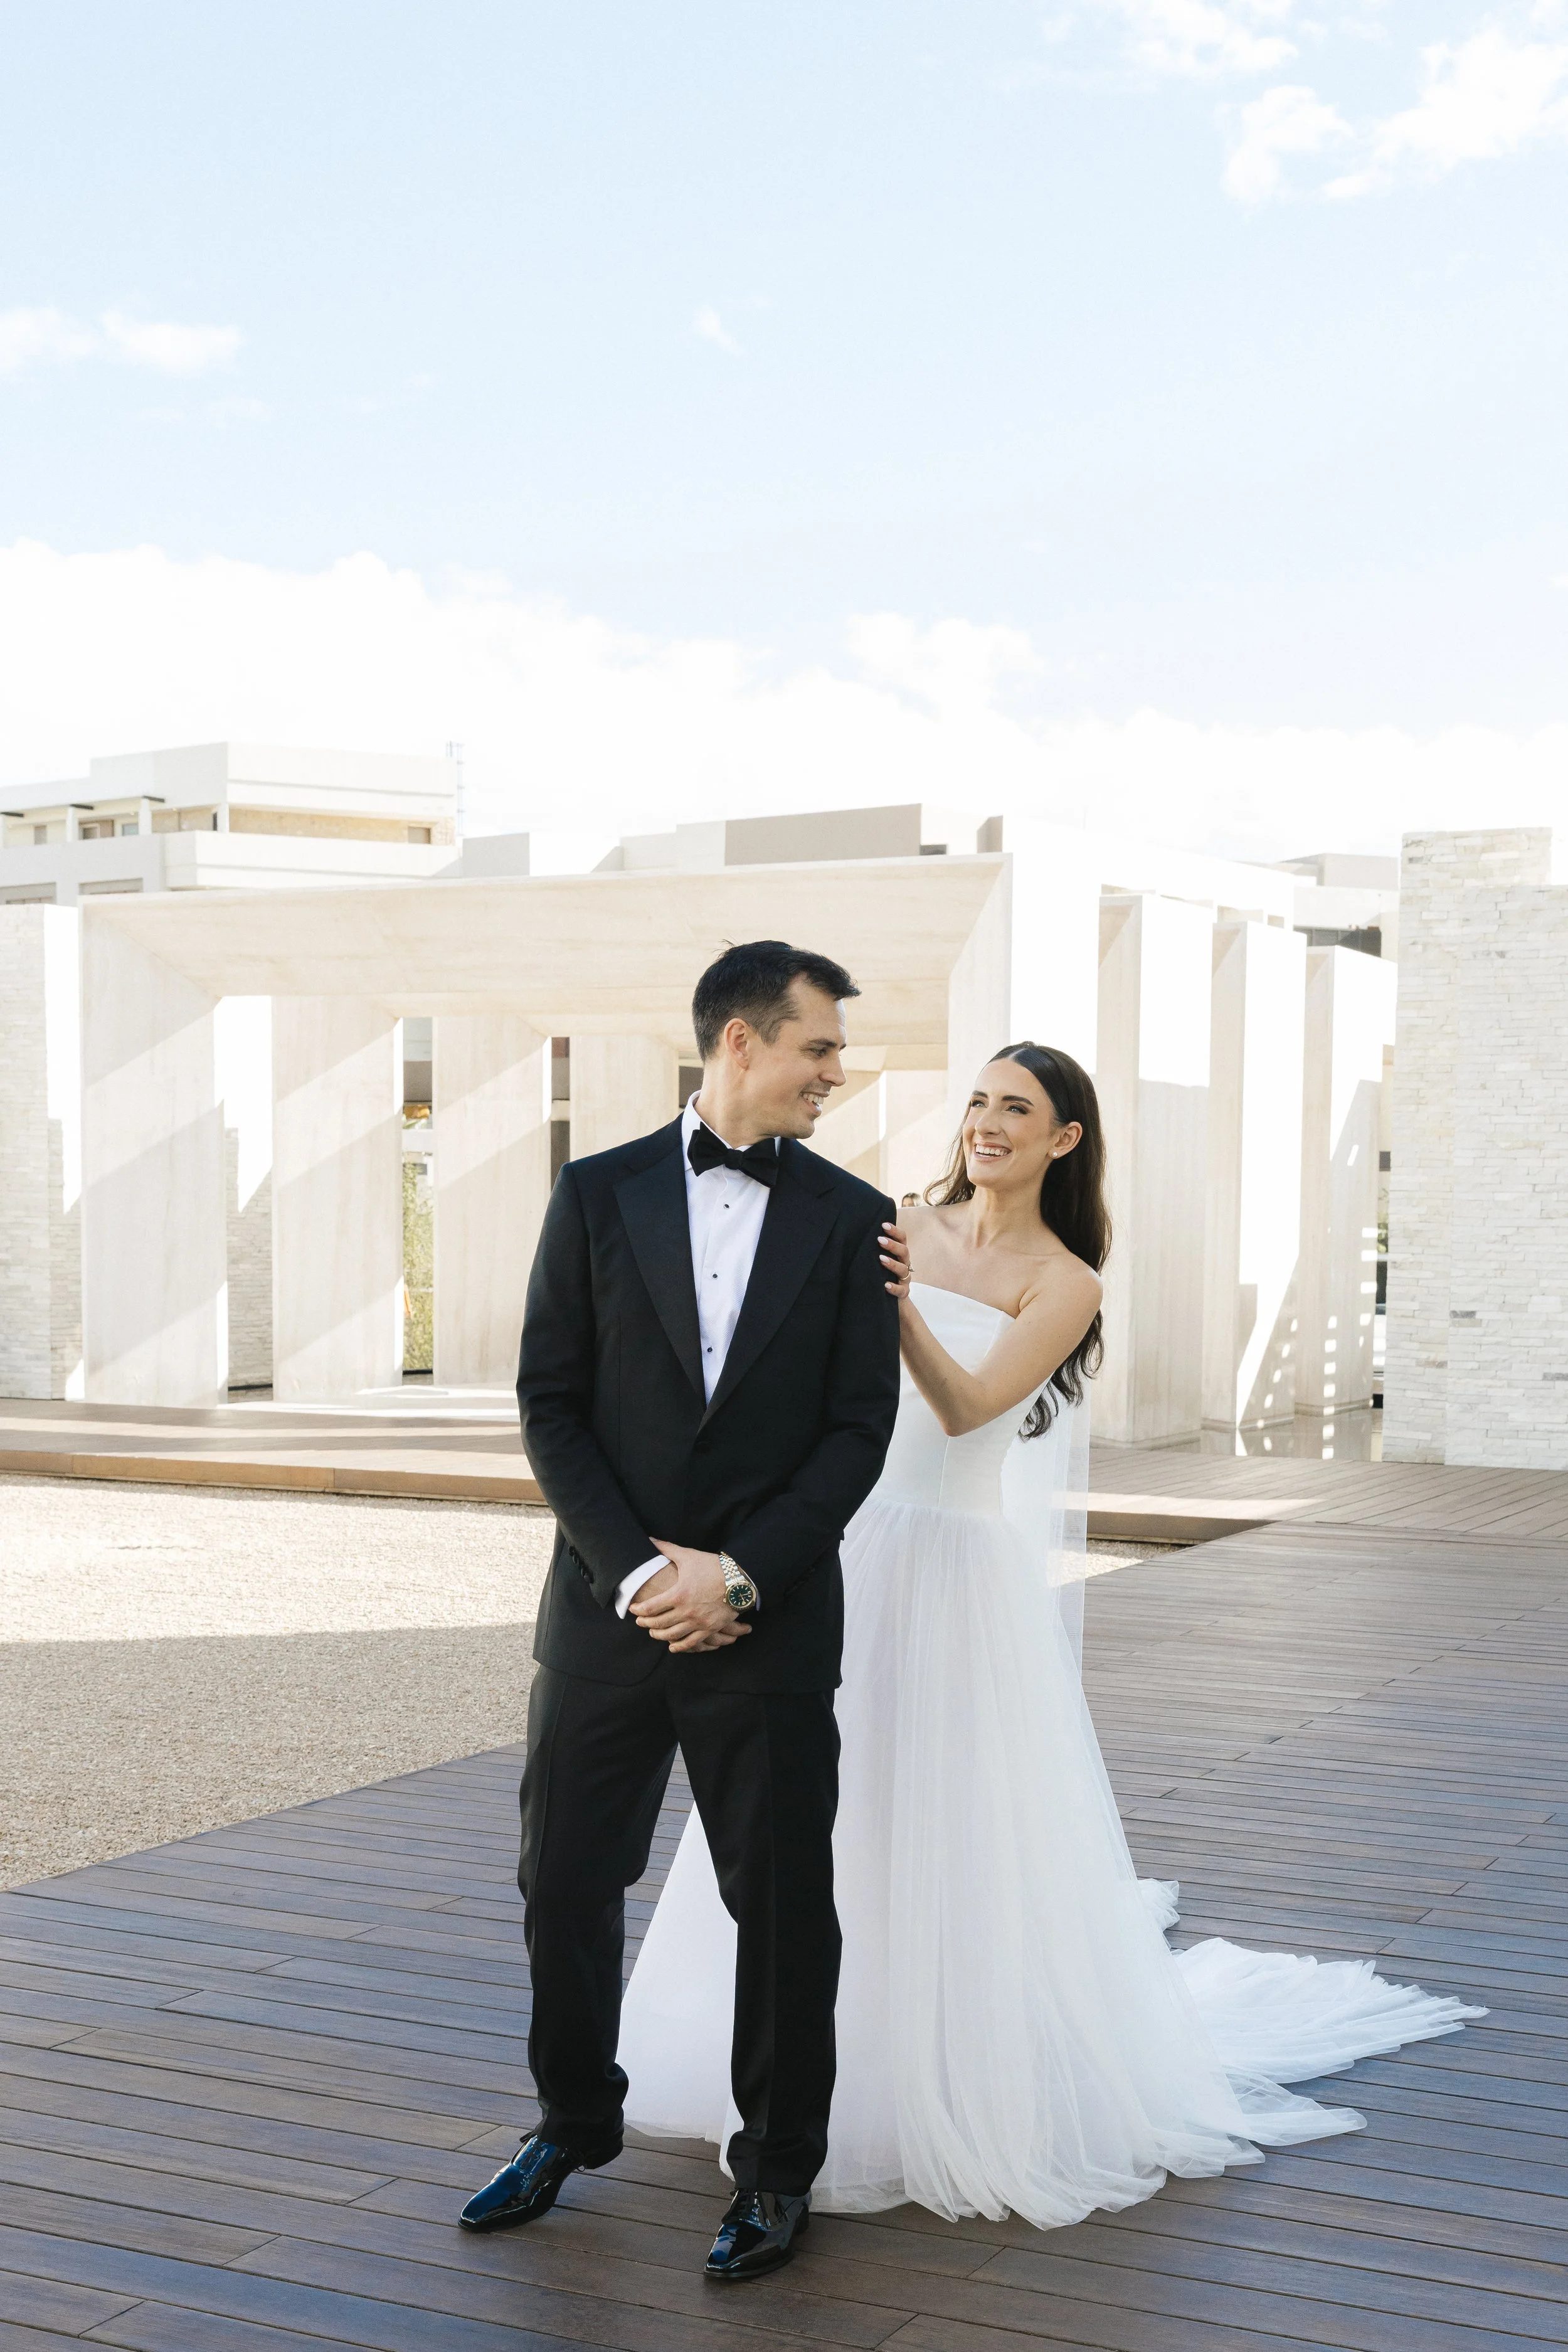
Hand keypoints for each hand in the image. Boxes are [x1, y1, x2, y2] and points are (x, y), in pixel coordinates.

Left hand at [632, 1541, 751, 1653]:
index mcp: (678, 1594)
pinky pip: (692, 1643)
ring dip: (659, 1635)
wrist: (740, 1579)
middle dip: (645, 1623)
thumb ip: (667, 1549)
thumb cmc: (714, 1566)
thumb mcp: (689, 1556)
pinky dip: (680, 1646)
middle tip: (639, 1622)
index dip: (639, 1610)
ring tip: (652, 1632)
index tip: (633, 1609)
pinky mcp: (710, 1628)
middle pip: (658, 1623)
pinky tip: (673, 1646)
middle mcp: (686, 1611)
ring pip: (672, 1635)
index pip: (651, 1607)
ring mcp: (698, 1622)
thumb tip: (650, 1539)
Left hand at [879, 1222, 911, 1299]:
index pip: (902, 1239)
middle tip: (880, 1240)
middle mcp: (904, 1264)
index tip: (883, 1224)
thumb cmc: (882, 1274)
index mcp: (900, 1254)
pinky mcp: (903, 1292)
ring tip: (881, 1259)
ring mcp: (904, 1279)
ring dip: (892, 1263)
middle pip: (904, 1251)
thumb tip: (859, 1232)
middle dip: (893, 1245)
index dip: (895, 1231)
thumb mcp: (879, 1260)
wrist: (889, 1299)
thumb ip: (875, 1249)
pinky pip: (901, 1290)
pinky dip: (894, 1287)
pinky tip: (885, 1285)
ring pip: (903, 1269)